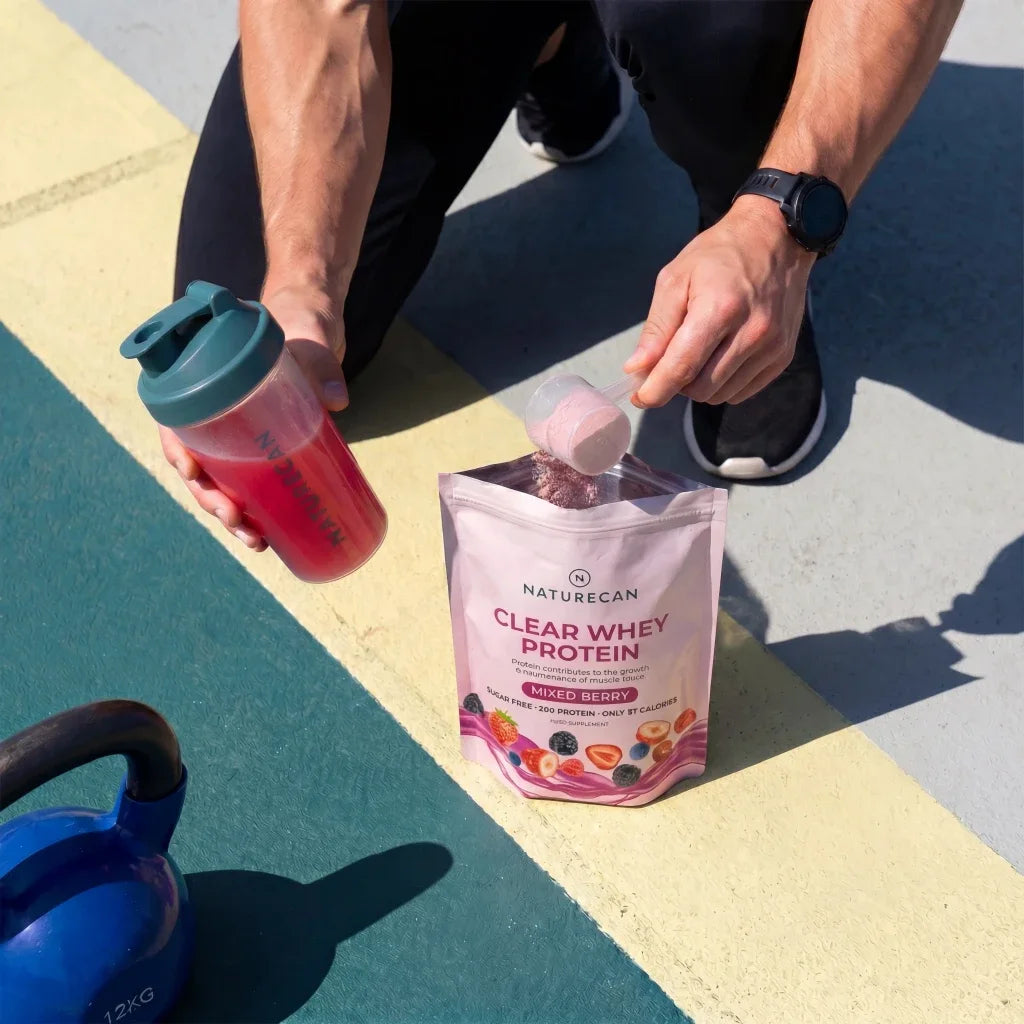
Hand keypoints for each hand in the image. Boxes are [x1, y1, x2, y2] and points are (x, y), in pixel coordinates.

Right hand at [159, 282, 347, 550]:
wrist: (317, 323)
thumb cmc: (302, 321)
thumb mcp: (310, 335)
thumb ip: (320, 361)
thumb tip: (336, 400)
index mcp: (206, 380)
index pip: (176, 419)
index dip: (177, 450)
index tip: (193, 471)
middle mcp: (216, 412)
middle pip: (198, 463)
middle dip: (211, 498)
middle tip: (235, 519)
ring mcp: (239, 432)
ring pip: (222, 482)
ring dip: (231, 517)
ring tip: (254, 542)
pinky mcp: (264, 446)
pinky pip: (252, 484)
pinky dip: (257, 512)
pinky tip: (267, 538)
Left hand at [625, 196, 815, 407]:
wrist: (776, 238)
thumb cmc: (719, 255)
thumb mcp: (675, 279)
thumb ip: (656, 328)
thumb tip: (637, 369)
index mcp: (720, 309)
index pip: (682, 367)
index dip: (655, 390)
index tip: (639, 398)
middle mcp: (752, 332)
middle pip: (700, 388)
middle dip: (677, 383)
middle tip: (670, 361)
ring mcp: (772, 347)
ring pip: (720, 395)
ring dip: (700, 385)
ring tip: (698, 353)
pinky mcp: (783, 356)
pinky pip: (742, 392)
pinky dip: (723, 384)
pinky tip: (719, 357)